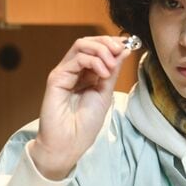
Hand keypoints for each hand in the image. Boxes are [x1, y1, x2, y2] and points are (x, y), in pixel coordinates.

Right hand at [30, 36, 130, 179]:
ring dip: (101, 50)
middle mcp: (74, 70)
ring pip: (81, 45)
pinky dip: (93, 61)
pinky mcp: (57, 78)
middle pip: (88, 42)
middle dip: (107, 43)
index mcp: (86, 74)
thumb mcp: (105, 93)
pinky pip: (76, 59)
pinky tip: (103, 73)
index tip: (129, 45)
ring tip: (111, 66)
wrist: (70, 143)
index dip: (112, 43)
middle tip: (120, 50)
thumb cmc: (85, 124)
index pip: (97, 48)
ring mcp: (65, 72)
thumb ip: (112, 71)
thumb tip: (124, 50)